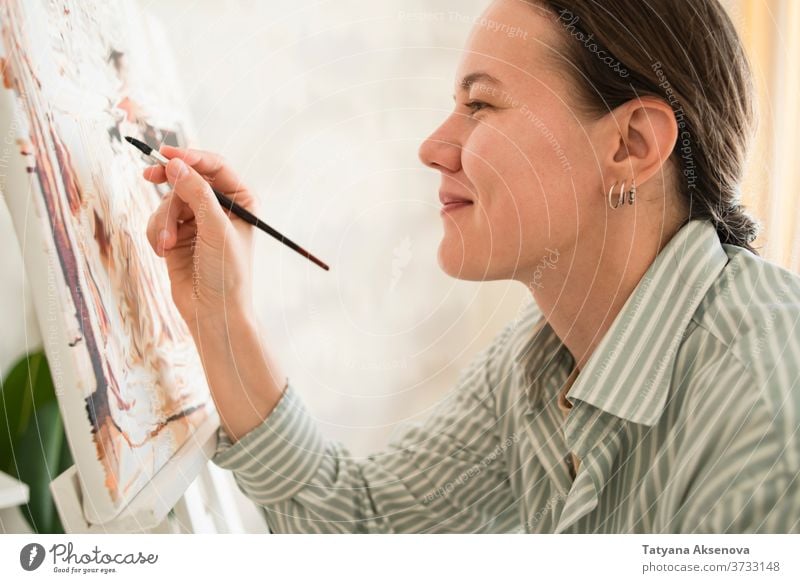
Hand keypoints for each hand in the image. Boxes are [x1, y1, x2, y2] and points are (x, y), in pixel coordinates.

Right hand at [144, 145, 257, 328]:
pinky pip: (157, 220)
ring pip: (168, 201)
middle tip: (149, 175)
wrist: (213, 312)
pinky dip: (156, 234)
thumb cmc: (226, 273)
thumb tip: (175, 165)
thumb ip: (197, 194)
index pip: (215, 167)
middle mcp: (220, 207)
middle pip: (187, 178)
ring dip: (163, 221)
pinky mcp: (177, 235)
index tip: (168, 154)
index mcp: (241, 200)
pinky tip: (164, 252)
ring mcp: (197, 220)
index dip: (191, 157)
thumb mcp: (215, 230)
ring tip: (167, 244)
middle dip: (170, 184)